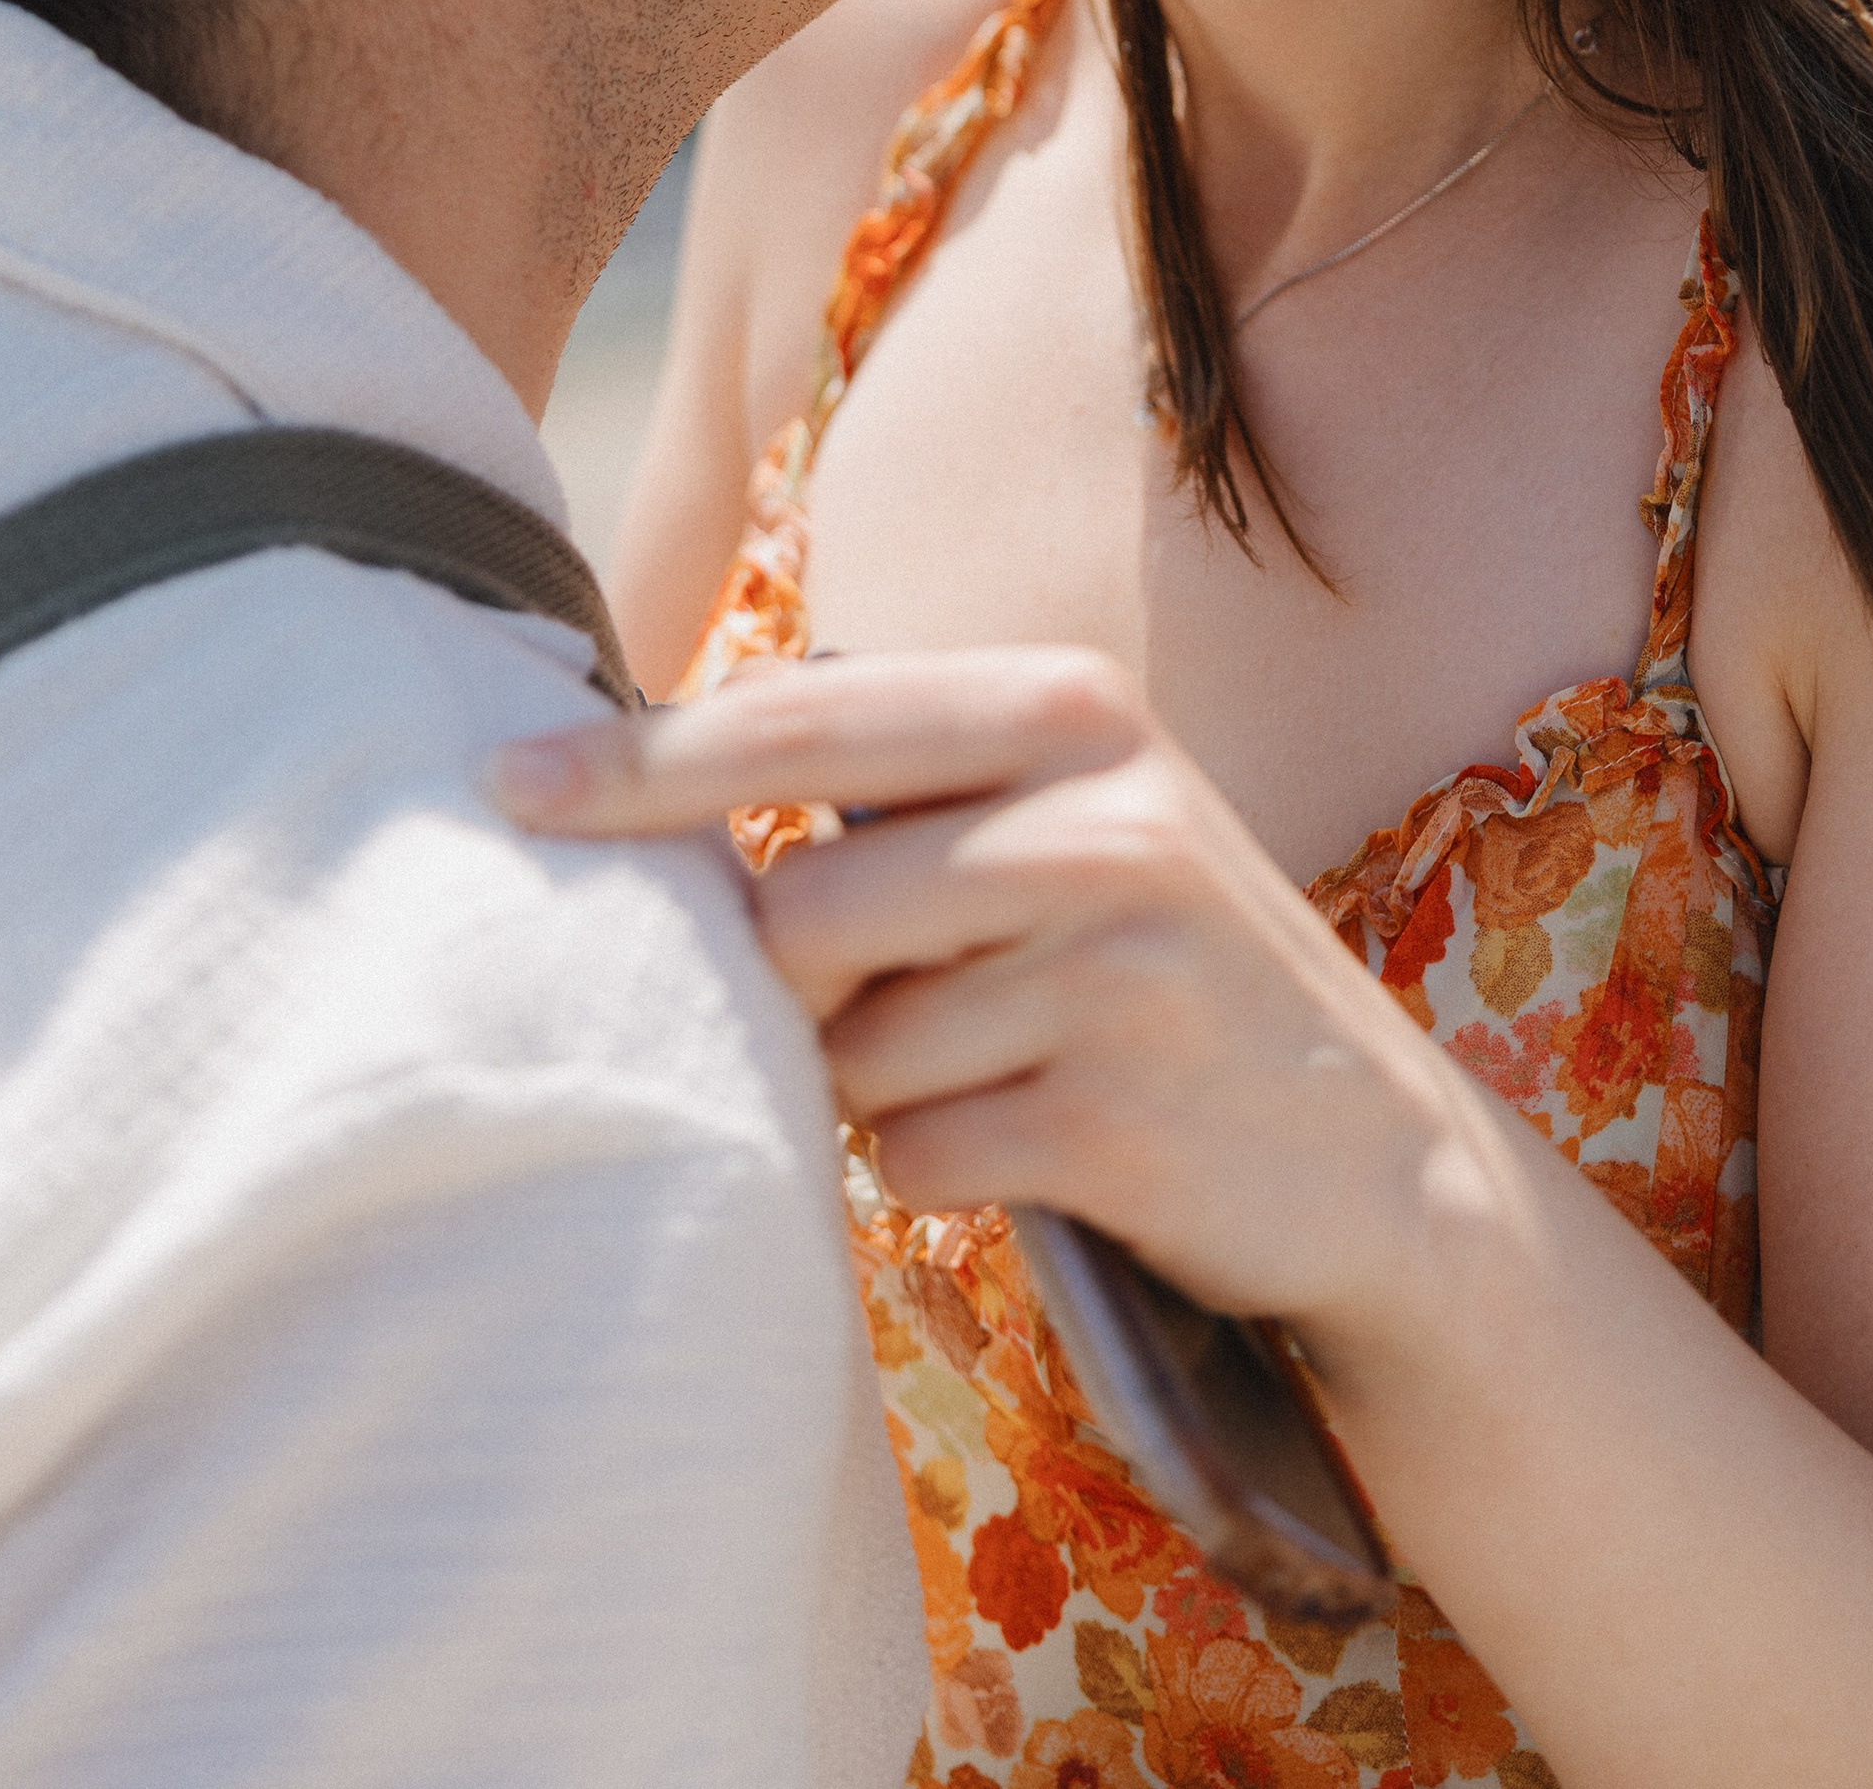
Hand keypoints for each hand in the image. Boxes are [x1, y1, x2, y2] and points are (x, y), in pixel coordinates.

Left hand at [488, 644, 1525, 1397]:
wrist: (1369, 1153)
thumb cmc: (1151, 967)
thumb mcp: (1062, 819)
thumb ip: (896, 793)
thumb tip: (633, 791)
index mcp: (1066, 706)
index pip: (798, 715)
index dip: (638, 758)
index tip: (503, 780)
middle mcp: (1099, 811)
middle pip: (799, 902)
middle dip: (799, 983)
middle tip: (898, 1003)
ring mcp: (1115, 965)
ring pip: (848, 1043)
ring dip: (883, 1083)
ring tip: (1006, 1067)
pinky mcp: (1113, 1114)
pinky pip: (911, 1151)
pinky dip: (937, 1166)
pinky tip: (1039, 1142)